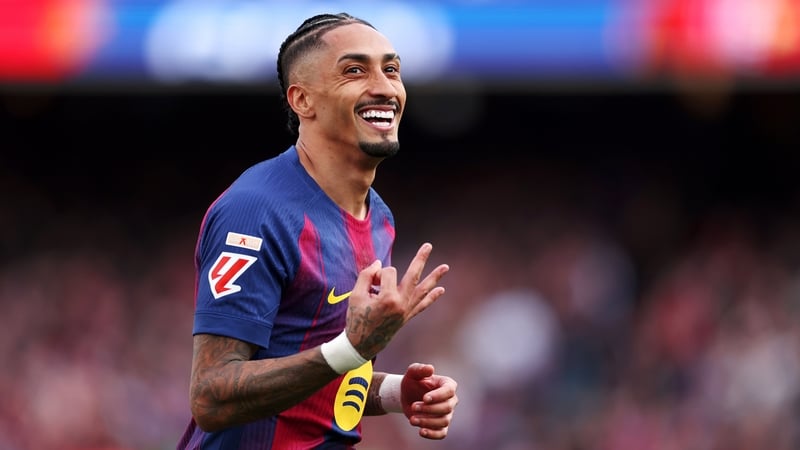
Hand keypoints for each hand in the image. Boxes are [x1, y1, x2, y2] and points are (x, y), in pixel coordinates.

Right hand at [346, 243, 448, 358]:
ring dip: (435, 277)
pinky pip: (422, 305)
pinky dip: (431, 297)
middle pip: (413, 275)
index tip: (369, 284)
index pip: (387, 273)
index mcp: (388, 298)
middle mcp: (401, 304)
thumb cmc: (356, 318)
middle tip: (429, 245)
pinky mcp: (407, 317)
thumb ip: (366, 275)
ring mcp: (406, 311)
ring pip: (423, 290)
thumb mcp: (355, 295)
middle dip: (420, 259)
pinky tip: (441, 290)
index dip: (376, 274)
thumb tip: (379, 263)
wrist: (361, 344)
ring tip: (446, 267)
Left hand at [401, 363, 458, 439]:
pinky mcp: (440, 426)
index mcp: (447, 384)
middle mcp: (451, 400)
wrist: (406, 395)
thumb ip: (420, 369)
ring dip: (427, 421)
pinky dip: (432, 434)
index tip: (425, 398)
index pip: (449, 391)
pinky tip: (421, 431)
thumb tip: (430, 369)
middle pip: (447, 407)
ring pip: (443, 421)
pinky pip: (441, 433)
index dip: (438, 396)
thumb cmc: (412, 381)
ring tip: (412, 419)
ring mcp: (447, 414)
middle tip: (413, 406)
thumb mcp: (413, 372)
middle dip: (429, 409)